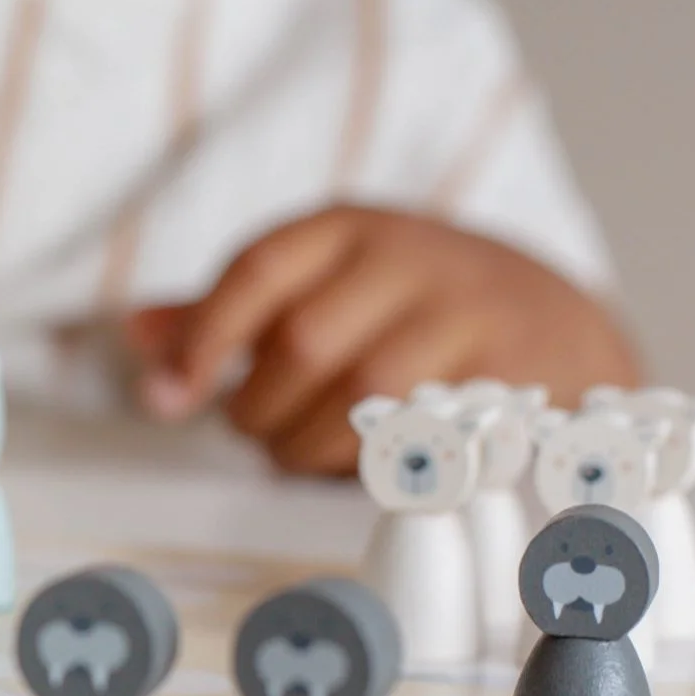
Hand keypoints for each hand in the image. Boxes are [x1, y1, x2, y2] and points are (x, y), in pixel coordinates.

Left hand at [123, 205, 639, 474]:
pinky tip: (359, 467)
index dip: (205, 338)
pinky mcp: (512, 367)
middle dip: (261, 408)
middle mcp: (409, 255)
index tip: (173, 397)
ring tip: (300, 452)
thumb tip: (136, 334)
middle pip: (303, 343)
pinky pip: (424, 428)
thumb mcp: (324, 287)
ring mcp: (467, 309)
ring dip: (310, 443)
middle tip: (259, 433)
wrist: (558, 325)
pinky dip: (375, 460)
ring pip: (363, 392)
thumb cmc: (412, 310)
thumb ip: (230, 312)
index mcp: (349, 227)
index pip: (258, 270)